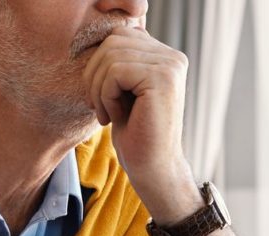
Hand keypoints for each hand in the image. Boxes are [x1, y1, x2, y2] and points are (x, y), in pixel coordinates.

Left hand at [81, 26, 200, 222]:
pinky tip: (114, 117)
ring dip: (99, 88)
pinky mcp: (163, 79)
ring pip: (111, 56)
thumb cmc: (136, 134)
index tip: (101, 96)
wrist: (152, 168)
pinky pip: (115, 72)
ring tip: (106, 113)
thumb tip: (103, 37)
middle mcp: (173, 57)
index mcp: (166, 56)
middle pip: (113, 41)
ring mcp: (171, 66)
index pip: (119, 35)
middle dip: (95, 74)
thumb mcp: (124, 90)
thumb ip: (120, 61)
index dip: (100, 64)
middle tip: (97, 106)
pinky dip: (105, 96)